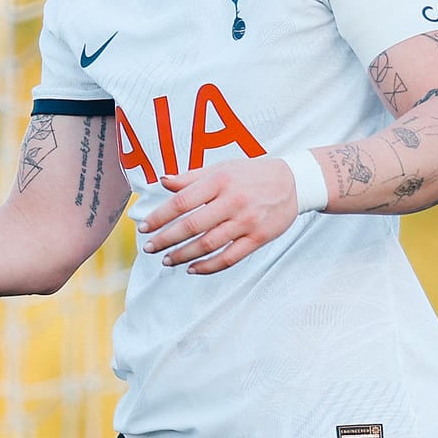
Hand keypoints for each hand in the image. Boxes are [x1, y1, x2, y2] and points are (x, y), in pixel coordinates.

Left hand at [138, 157, 298, 274]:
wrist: (293, 182)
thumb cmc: (250, 174)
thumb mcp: (220, 168)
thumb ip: (190, 177)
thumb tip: (162, 181)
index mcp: (219, 181)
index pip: (182, 202)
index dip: (159, 217)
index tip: (144, 227)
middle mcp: (232, 201)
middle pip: (192, 226)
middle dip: (166, 239)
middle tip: (149, 247)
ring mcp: (246, 221)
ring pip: (208, 244)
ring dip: (183, 255)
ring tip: (167, 260)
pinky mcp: (258, 238)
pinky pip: (230, 257)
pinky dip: (209, 266)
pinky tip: (192, 268)